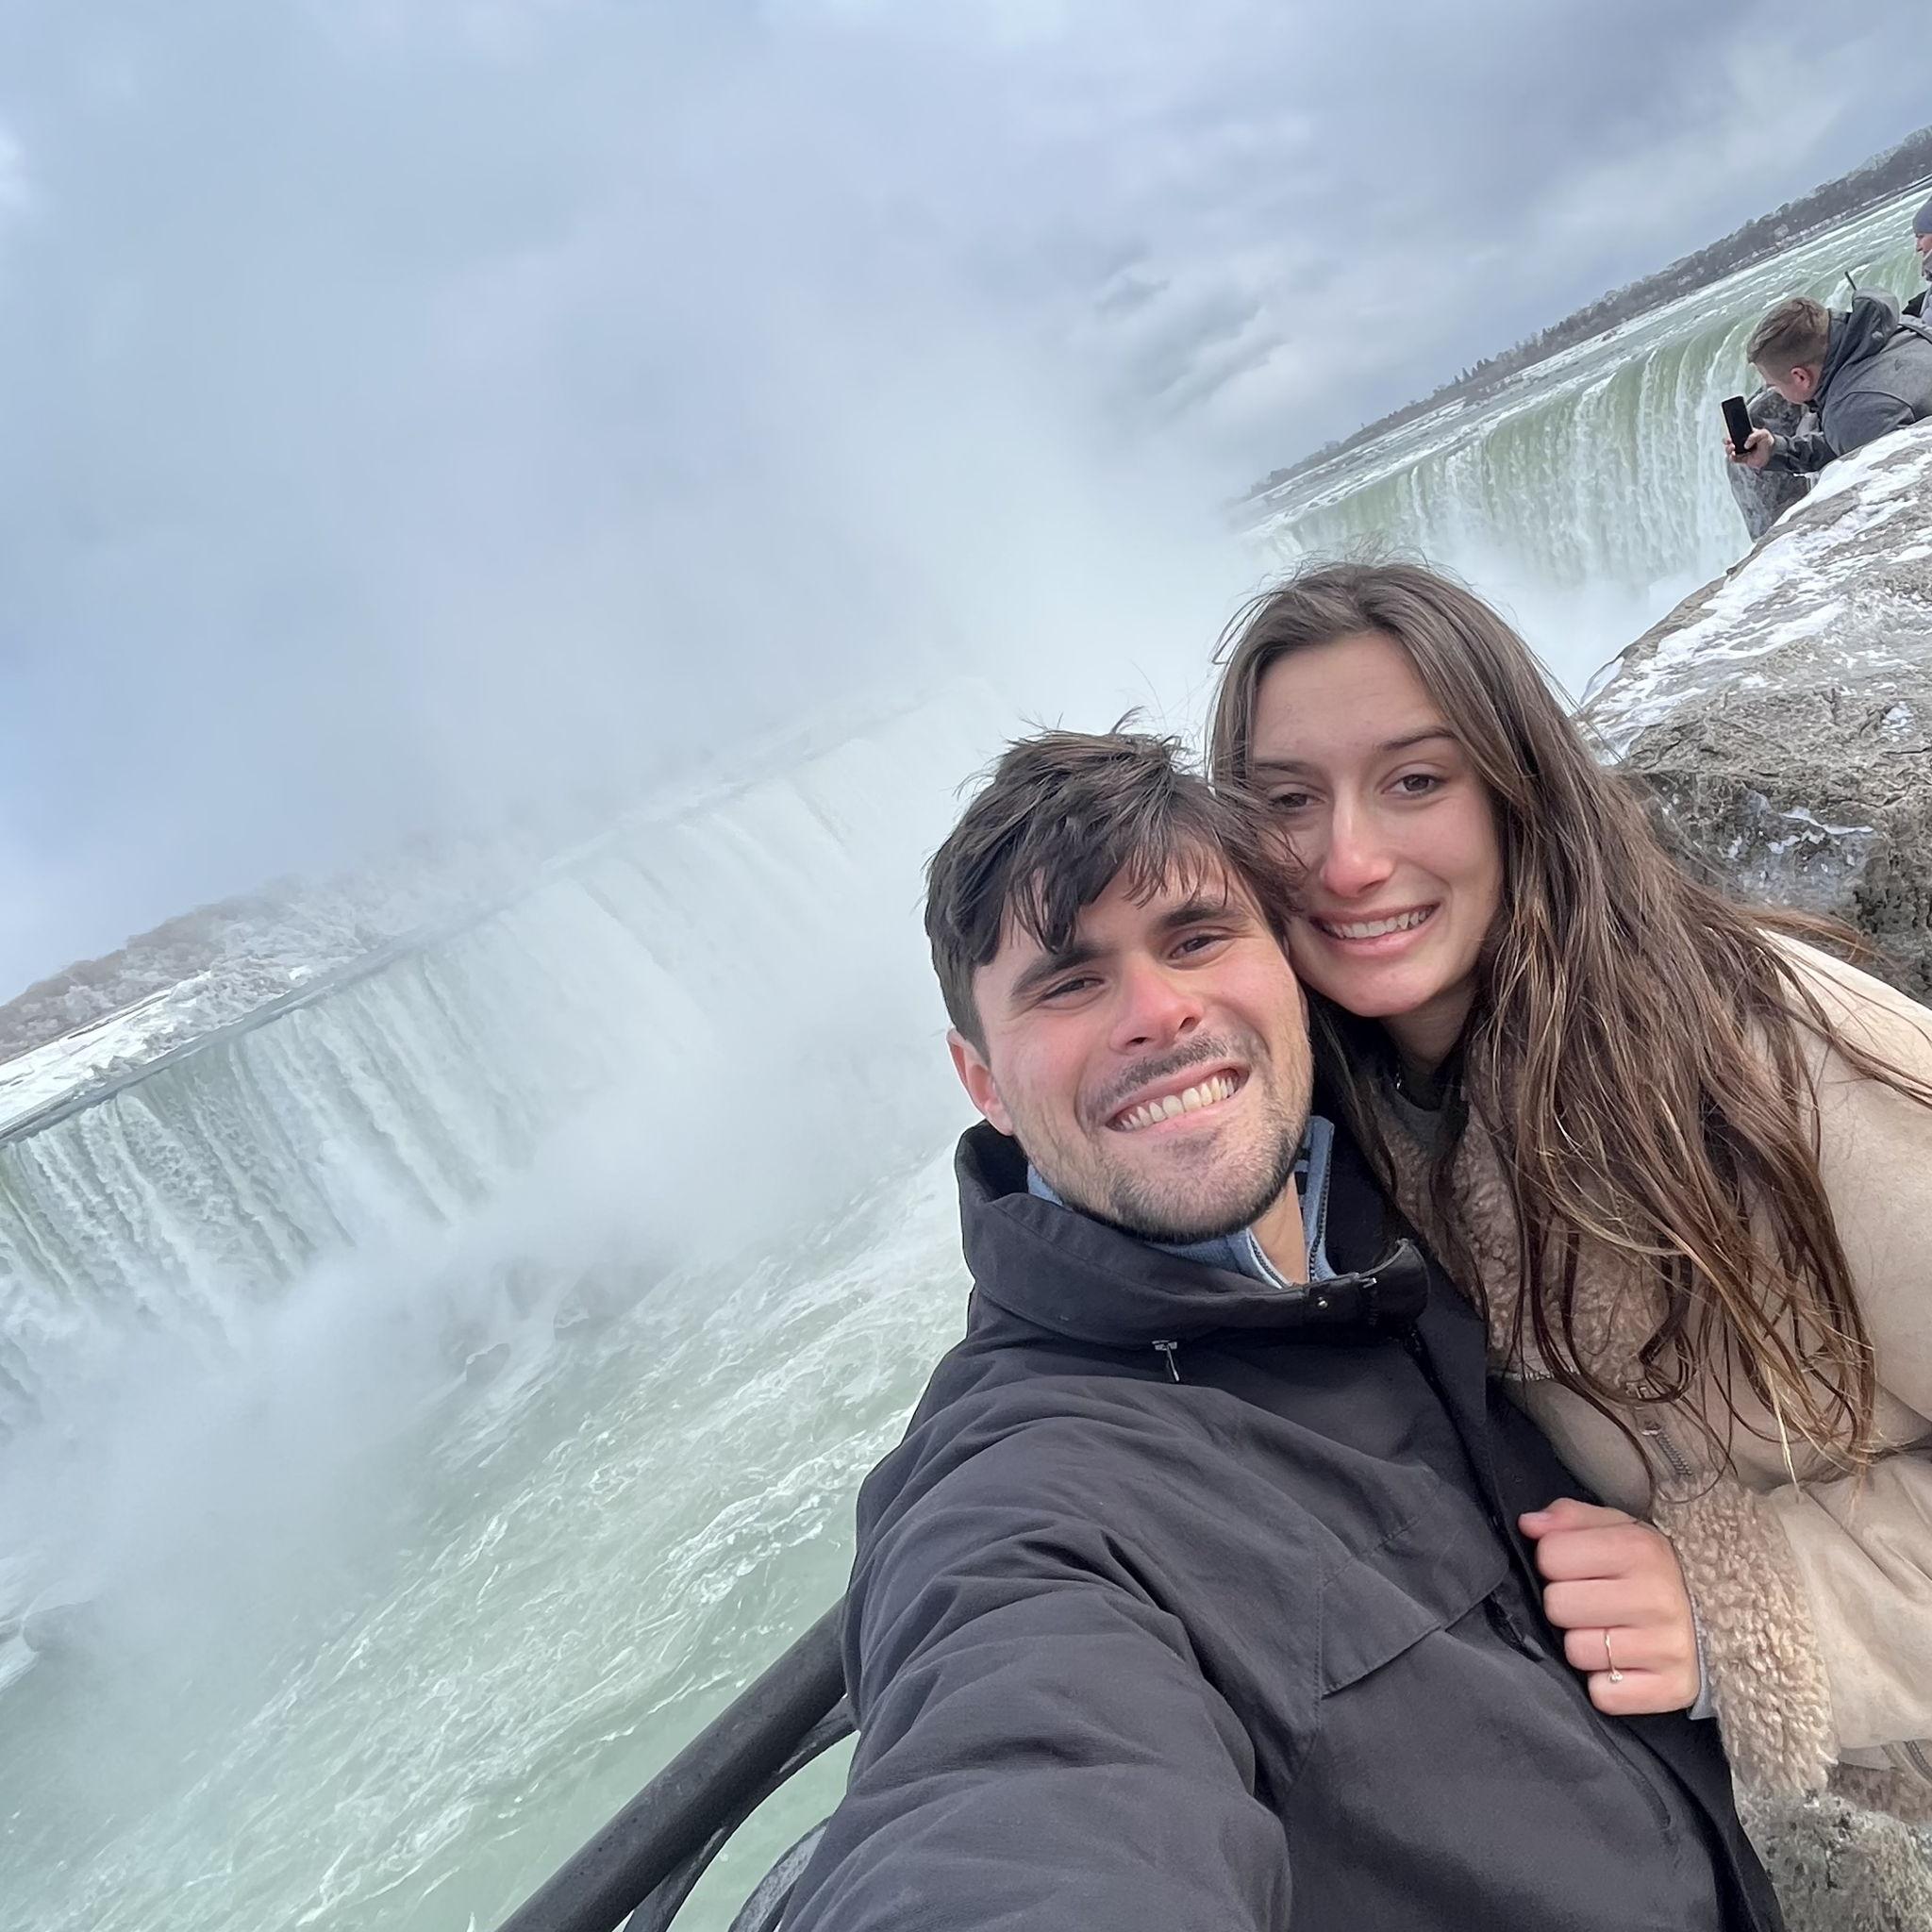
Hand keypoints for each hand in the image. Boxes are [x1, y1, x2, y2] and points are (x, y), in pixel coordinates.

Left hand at [1518, 1498, 1699, 1715]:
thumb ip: (1569, 1519)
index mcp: (1640, 1548)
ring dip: (1584, 1645)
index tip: (1576, 1568)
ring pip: (1576, 1651)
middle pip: (1557, 1606)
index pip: (1551, 1556)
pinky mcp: (1672, 1689)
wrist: (1727, 1616)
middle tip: (1592, 1604)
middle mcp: (1656, 1597)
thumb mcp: (1618, 1529)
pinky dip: (1605, 1684)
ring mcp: (1667, 1647)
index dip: (1554, 1561)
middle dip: (1566, 1605)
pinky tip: (1624, 1664)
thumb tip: (1529, 1524)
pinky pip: (1603, 1695)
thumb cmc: (1654, 1569)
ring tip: (1610, 1633)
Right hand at [1727, 427, 1772, 468]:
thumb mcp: (1763, 434)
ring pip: (1730, 451)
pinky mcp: (1743, 459)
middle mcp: (1743, 443)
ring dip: (1728, 450)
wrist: (1773, 454)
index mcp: (1747, 435)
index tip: (1729, 436)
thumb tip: (1746, 444)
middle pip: (1731, 442)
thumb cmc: (1769, 443)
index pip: (1736, 434)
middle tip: (1729, 442)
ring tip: (1732, 448)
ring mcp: (1742, 451)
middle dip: (1727, 442)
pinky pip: (1734, 459)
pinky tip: (1733, 455)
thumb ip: (1754, 436)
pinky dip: (1731, 458)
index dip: (1731, 435)